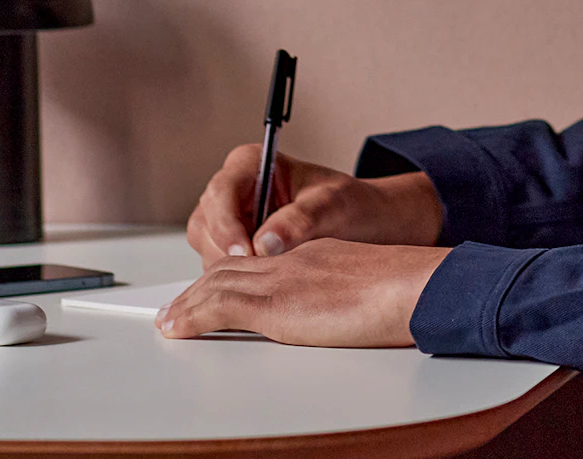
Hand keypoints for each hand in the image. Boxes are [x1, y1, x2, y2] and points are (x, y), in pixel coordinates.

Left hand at [155, 239, 449, 346]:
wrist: (413, 284)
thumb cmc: (406, 289)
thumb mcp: (371, 285)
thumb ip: (348, 295)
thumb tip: (352, 314)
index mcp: (314, 254)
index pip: (260, 261)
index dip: (230, 276)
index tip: (213, 292)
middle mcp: (292, 260)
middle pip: (230, 269)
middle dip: (199, 290)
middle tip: (177, 310)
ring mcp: (281, 279)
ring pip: (217, 284)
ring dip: (188, 304)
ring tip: (168, 322)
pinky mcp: (275, 302)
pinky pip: (220, 306)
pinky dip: (193, 316)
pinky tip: (177, 327)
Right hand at [185, 144, 444, 264]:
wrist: (365, 225)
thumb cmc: (351, 205)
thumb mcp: (333, 205)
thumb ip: (301, 219)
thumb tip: (265, 242)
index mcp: (250, 164)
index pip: (221, 192)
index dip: (227, 225)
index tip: (246, 252)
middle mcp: (234, 189)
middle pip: (206, 222)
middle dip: (227, 251)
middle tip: (257, 272)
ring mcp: (230, 218)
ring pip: (207, 247)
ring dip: (229, 267)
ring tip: (265, 278)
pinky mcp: (234, 245)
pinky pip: (218, 265)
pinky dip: (234, 279)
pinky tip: (262, 285)